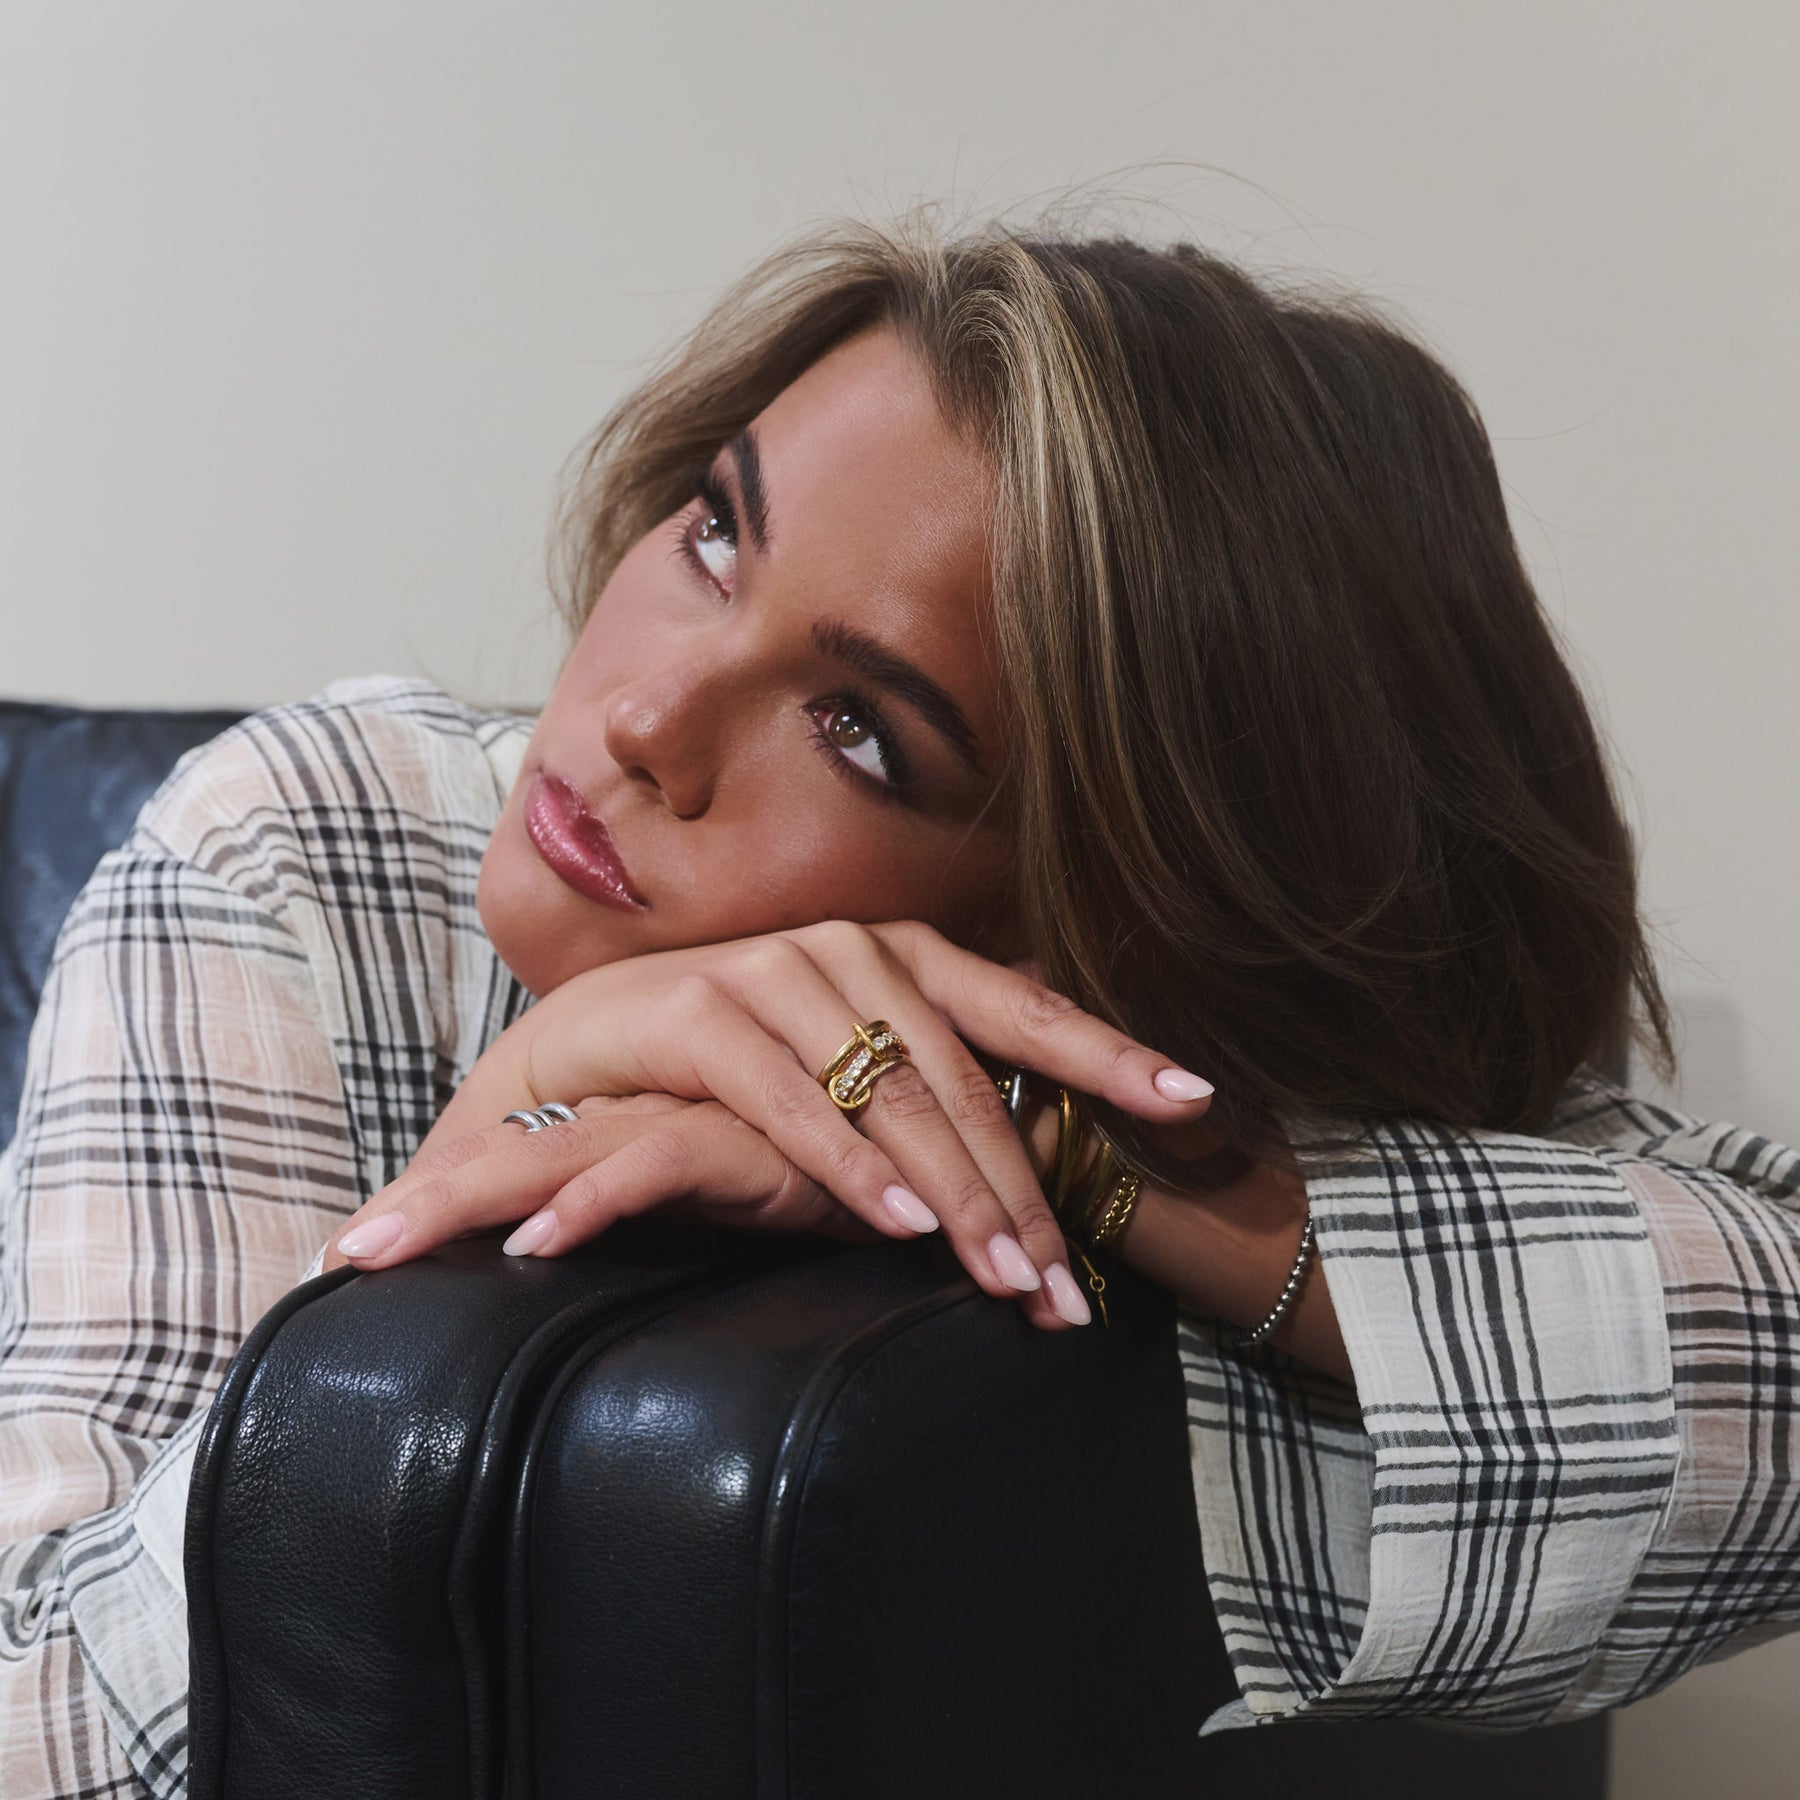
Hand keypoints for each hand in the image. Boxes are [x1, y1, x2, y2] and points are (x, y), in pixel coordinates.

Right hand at [332, 919, 1214, 1331]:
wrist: (573, 1052)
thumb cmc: (724, 1067)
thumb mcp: (839, 1071)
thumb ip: (924, 1087)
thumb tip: (1038, 1143)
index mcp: (899, 958)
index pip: (1020, 1009)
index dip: (1108, 1052)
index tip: (1195, 1100)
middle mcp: (849, 951)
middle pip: (964, 1075)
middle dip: (1022, 1186)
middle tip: (1070, 1281)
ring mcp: (775, 972)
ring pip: (891, 1092)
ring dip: (954, 1193)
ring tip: (1005, 1277)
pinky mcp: (699, 1011)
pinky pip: (795, 1102)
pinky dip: (850, 1166)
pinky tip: (898, 1224)